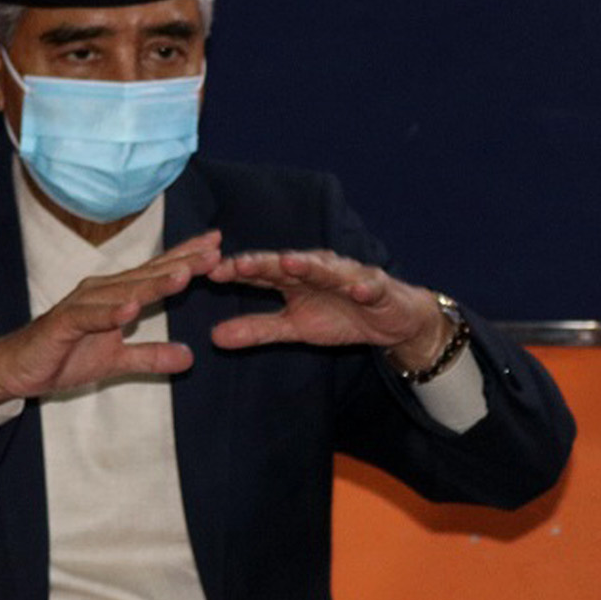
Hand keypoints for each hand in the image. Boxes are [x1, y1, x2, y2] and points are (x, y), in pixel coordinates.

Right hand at [0, 231, 222, 404]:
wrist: (17, 368)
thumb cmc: (64, 356)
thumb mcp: (116, 362)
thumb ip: (151, 357)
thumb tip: (189, 357)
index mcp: (116, 295)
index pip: (156, 273)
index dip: (186, 258)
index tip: (218, 245)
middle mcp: (101, 291)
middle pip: (147, 274)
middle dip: (182, 262)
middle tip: (215, 251)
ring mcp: (82, 304)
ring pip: (123, 291)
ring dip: (154, 284)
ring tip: (184, 275)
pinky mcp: (63, 323)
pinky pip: (89, 317)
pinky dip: (110, 313)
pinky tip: (131, 310)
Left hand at [206, 249, 448, 367]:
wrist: (389, 319)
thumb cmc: (339, 316)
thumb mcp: (294, 328)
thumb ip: (257, 329)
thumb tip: (214, 337)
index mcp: (293, 277)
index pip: (261, 271)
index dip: (237, 271)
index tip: (211, 273)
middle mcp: (316, 268)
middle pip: (287, 264)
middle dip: (264, 263)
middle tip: (240, 263)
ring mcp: (347, 275)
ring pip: (326, 269)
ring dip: (309, 265)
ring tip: (291, 262)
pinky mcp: (376, 287)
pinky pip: (369, 287)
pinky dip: (364, 287)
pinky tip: (358, 290)